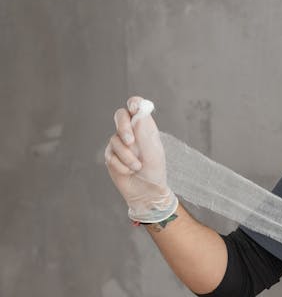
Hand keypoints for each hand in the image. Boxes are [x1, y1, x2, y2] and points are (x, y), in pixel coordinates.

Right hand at [104, 96, 177, 221]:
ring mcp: (119, 143)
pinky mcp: (111, 156)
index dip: (134, 103)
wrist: (147, 192)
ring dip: (127, 157)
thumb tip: (138, 114)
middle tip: (130, 141)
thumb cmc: (154, 171)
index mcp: (144, 127)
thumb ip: (144, 133)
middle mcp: (131, 132)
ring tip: (137, 167)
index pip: (136, 107)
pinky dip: (121, 165)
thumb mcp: (153, 152)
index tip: (134, 108)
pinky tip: (129, 171)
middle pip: (120, 116)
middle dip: (123, 128)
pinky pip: (111, 155)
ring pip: (115, 140)